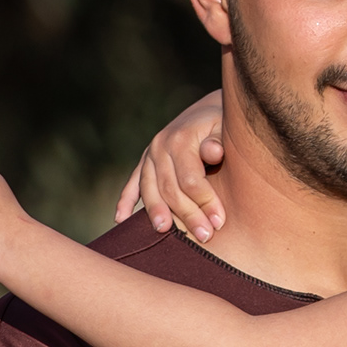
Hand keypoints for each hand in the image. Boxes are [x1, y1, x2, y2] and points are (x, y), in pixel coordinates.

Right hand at [112, 89, 229, 237]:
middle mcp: (160, 146)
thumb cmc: (224, 124)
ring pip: (150, 189)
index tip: (219, 223)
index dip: (205, 203)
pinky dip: (125, 201)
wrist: (211, 109)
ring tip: (165, 232)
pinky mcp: (145, 161)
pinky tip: (120, 220)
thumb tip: (213, 151)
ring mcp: (150, 154)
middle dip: (187, 215)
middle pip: (170, 189)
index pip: (190, 180)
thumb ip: (219, 140)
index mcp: (180, 139)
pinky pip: (133, 183)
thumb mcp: (225, 127)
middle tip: (204, 237)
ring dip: (157, 213)